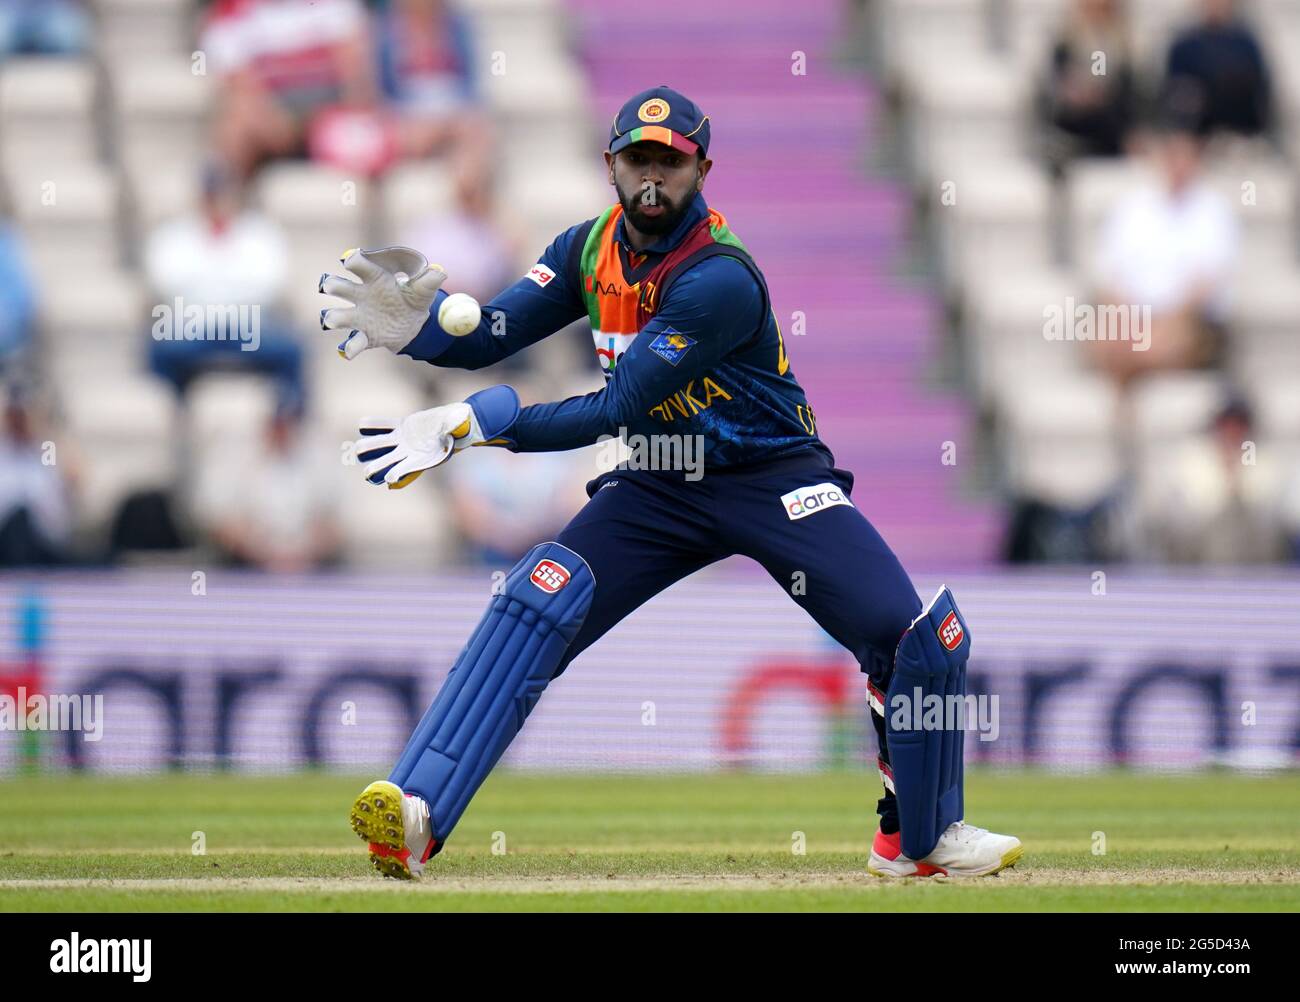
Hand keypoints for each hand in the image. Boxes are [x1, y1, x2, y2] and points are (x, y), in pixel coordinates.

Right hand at [319, 246, 445, 359]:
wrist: (415, 325)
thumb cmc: (413, 300)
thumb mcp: (423, 290)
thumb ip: (428, 281)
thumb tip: (439, 273)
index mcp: (374, 278)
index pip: (359, 264)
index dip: (353, 260)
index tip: (351, 259)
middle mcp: (361, 295)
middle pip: (339, 286)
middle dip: (332, 285)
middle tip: (329, 286)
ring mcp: (359, 316)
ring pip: (338, 315)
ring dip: (333, 317)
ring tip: (331, 319)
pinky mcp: (364, 336)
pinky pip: (352, 343)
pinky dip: (349, 348)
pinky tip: (348, 352)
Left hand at [354, 402, 477, 488]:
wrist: (457, 421)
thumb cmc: (460, 429)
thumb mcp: (459, 430)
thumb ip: (454, 430)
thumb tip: (450, 428)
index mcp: (423, 457)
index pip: (407, 469)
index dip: (398, 475)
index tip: (390, 478)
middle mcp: (410, 452)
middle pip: (389, 462)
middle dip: (376, 468)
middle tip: (367, 473)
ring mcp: (403, 440)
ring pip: (382, 444)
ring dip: (370, 447)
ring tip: (357, 450)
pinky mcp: (403, 426)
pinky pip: (385, 425)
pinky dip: (373, 425)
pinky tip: (362, 424)